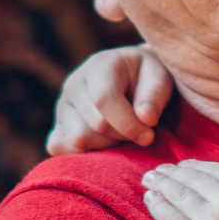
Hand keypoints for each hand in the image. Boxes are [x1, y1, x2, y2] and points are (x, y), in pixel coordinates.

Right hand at [48, 44, 174, 154]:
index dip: (128, 123)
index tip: (149, 136)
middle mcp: (74, 84)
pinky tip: (104, 148)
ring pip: (79, 138)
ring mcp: (63, 106)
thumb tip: (145, 119)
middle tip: (140, 134)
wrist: (133, 81)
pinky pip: (59, 147)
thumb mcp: (160, 78)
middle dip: (123, 135)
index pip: (104, 98)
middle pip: (96, 123)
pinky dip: (83, 154)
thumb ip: (155, 96)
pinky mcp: (58, 126)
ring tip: (122, 136)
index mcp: (99, 66)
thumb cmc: (148, 80)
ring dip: (107, 146)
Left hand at [141, 160, 218, 219]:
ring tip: (149, 179)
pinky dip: (159, 208)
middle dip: (173, 172)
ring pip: (180, 196)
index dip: (196, 166)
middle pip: (193, 179)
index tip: (185, 166)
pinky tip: (150, 200)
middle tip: (158, 169)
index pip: (215, 170)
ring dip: (161, 185)